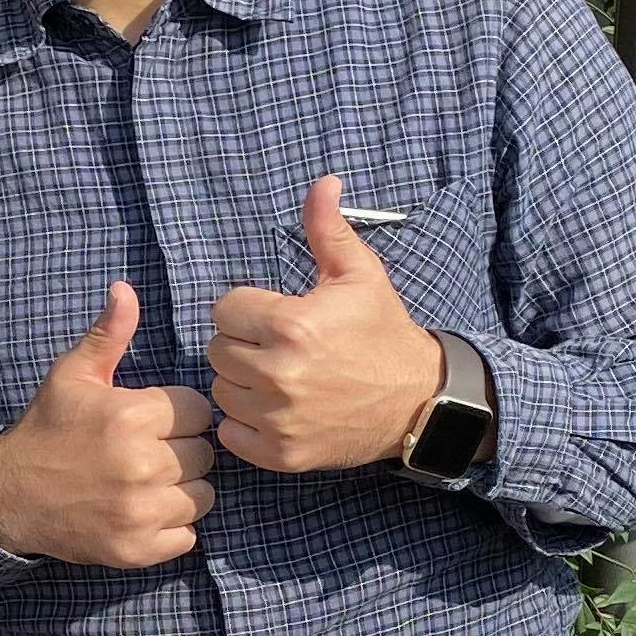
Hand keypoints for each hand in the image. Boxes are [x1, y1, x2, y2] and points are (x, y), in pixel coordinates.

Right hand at [0, 283, 216, 566]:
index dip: (179, 414)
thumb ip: (108, 334)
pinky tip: (145, 511)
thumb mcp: (71, 375)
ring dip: (185, 489)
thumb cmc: (47, 430)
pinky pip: (189, 535)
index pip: (198, 411)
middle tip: (150, 453)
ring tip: (151, 483)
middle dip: (184, 450)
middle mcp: (141, 464)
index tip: (152, 421)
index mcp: (130, 416)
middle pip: (205, 453)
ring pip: (204, 495)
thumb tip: (125, 288)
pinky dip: (174, 527)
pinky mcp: (138, 548)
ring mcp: (141, 511)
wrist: (8, 497)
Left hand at [208, 177, 444, 472]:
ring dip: (242, 382)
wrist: (418, 400)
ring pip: (221, 390)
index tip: (276, 316)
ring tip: (279, 377)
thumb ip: (328, 229)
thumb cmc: (382, 332)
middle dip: (242, 344)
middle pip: (217, 349)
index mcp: (291, 325)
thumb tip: (323, 182)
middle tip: (278, 347)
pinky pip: (230, 432)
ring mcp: (278, 419)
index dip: (248, 309)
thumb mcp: (359, 275)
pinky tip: (276, 409)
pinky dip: (245, 423)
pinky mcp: (279, 454)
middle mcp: (279, 374)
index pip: (225, 309)